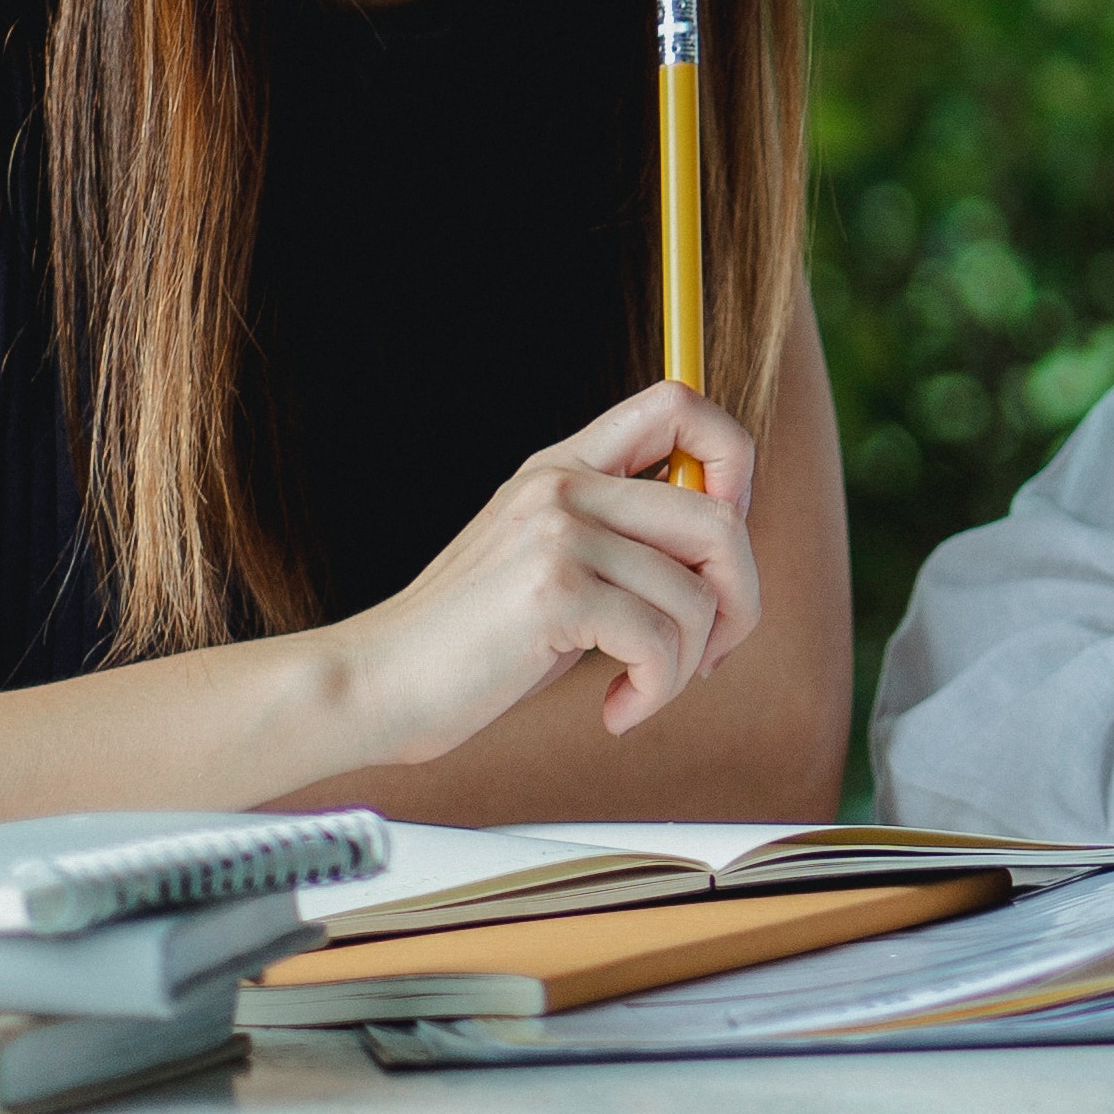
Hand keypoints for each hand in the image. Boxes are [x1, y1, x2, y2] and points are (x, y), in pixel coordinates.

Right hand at [320, 372, 761, 761]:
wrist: (375, 684)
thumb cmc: (470, 643)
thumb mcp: (547, 564)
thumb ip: (619, 539)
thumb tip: (724, 552)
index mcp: (563, 465)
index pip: (679, 404)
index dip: (732, 463)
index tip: (718, 547)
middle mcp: (563, 483)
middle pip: (720, 515)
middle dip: (738, 600)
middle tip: (709, 655)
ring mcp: (558, 532)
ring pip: (696, 595)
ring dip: (686, 665)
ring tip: (640, 692)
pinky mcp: (553, 590)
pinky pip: (659, 641)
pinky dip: (652, 693)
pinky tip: (615, 709)